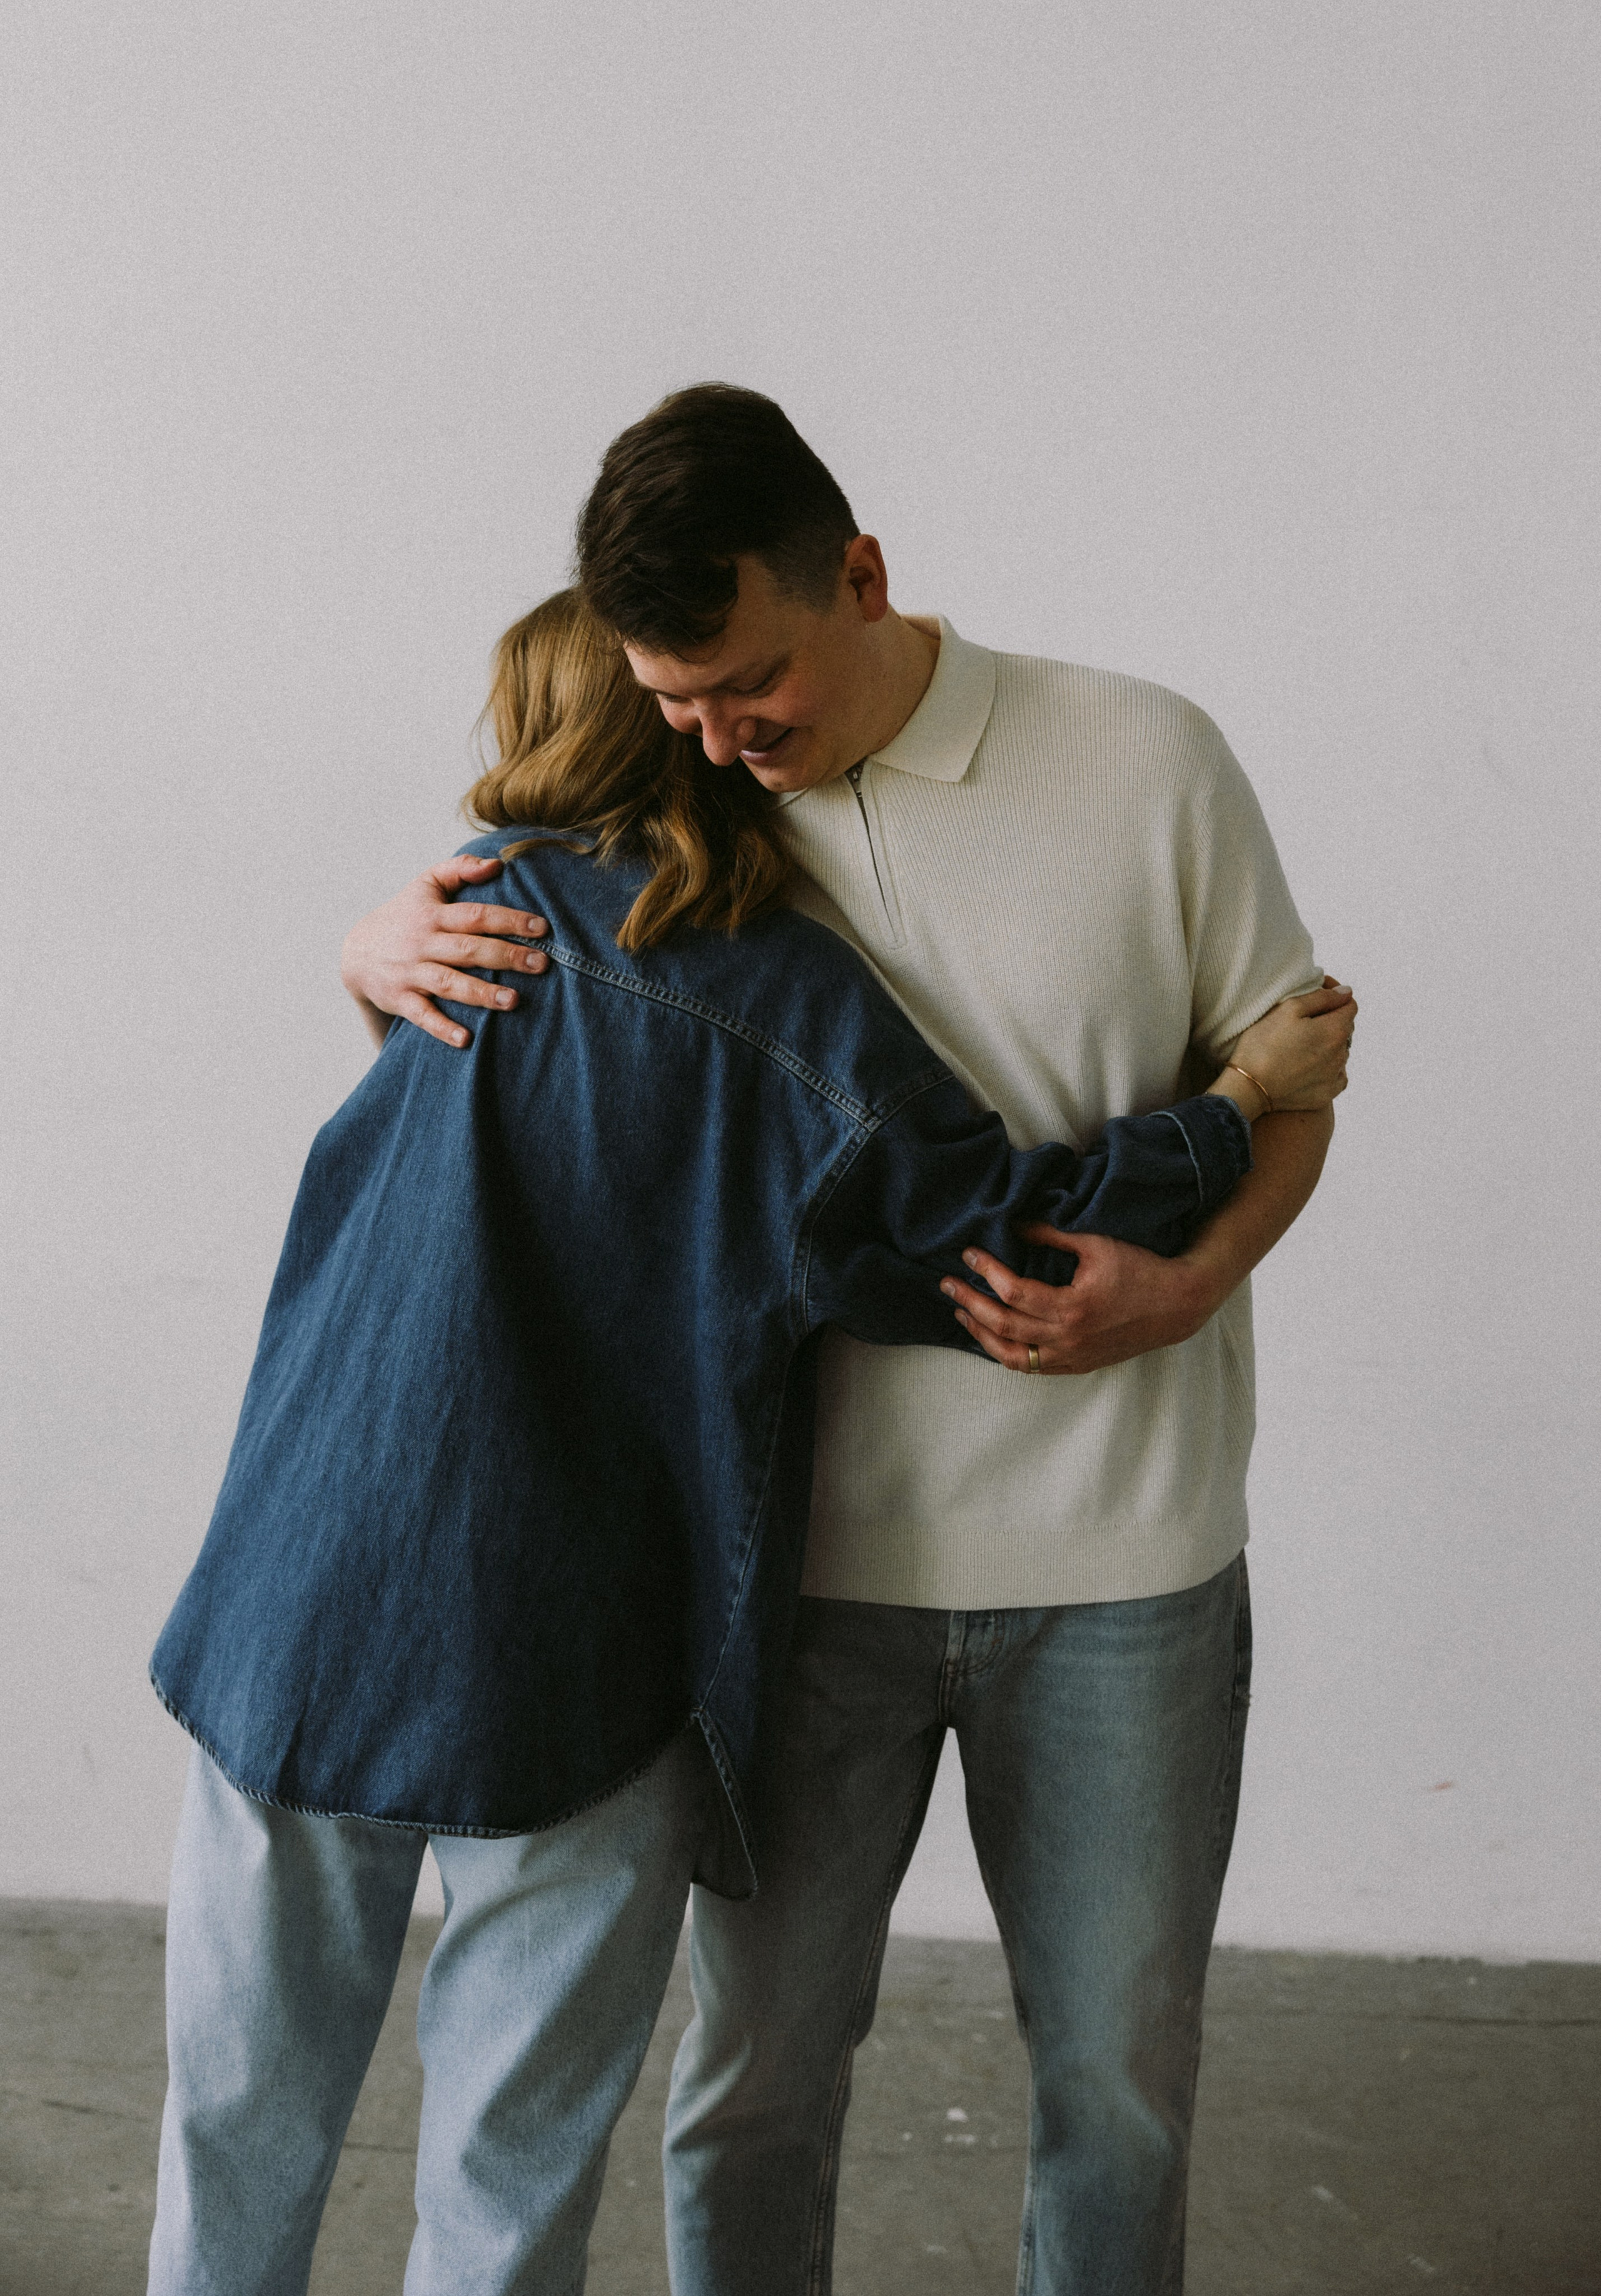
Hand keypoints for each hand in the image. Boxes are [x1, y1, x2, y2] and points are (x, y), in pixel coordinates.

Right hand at [340, 854, 550, 1049]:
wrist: (356, 952)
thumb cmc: (404, 915)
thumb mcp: (425, 884)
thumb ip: (460, 868)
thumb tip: (497, 864)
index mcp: (433, 915)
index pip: (476, 916)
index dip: (509, 920)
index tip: (542, 928)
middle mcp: (423, 943)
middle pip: (468, 949)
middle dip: (506, 957)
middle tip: (542, 964)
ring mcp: (410, 972)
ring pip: (449, 983)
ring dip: (481, 993)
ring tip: (513, 1001)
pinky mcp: (400, 999)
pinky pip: (422, 1015)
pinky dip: (442, 1028)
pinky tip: (466, 1039)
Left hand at [940, 1230, 1216, 1375]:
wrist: (1177, 1305)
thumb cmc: (1139, 1268)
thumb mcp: (1096, 1243)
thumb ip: (1052, 1236)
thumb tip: (1015, 1226)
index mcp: (1073, 1307)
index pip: (1013, 1291)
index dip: (986, 1271)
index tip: (969, 1253)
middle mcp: (1068, 1339)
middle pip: (1003, 1326)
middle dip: (970, 1303)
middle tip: (947, 1284)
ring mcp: (1072, 1357)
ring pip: (1011, 1356)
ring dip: (981, 1334)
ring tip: (961, 1314)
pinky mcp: (1077, 1365)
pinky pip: (1031, 1367)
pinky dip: (1006, 1353)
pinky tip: (992, 1337)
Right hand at [1225, 976, 1356, 1111]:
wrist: (1248, 1088)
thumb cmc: (1264, 1044)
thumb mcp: (1289, 1009)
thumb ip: (1322, 998)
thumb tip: (1346, 992)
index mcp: (1334, 1031)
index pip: (1349, 1005)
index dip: (1335, 994)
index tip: (1318, 991)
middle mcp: (1341, 1054)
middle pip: (1344, 1028)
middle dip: (1330, 1017)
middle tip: (1303, 1017)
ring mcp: (1334, 1077)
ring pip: (1340, 1051)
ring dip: (1327, 1043)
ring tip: (1301, 1043)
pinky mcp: (1325, 1094)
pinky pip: (1337, 1076)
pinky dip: (1328, 1067)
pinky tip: (1310, 1065)